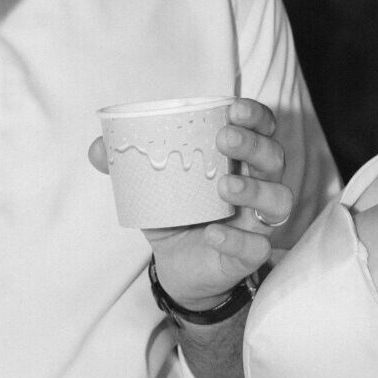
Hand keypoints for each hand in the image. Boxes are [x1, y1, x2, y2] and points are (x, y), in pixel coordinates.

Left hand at [87, 98, 293, 310]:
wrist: (177, 269)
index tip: (235, 108)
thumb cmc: (177, 215)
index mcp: (240, 161)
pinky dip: (236, 239)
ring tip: (224, 186)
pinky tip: (213, 233)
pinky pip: (256, 247)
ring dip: (255, 189)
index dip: (256, 116)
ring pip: (279, 200)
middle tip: (224, 139)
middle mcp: (258, 186)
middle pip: (275, 158)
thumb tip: (98, 147)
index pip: (263, 129)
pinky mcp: (250, 254)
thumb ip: (129, 165)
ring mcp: (257, 222)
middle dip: (254, 144)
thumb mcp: (153, 187)